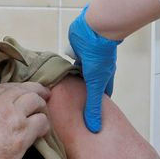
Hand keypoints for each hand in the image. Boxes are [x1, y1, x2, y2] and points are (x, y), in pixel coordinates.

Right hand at [0, 82, 51, 158]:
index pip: (4, 87)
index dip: (17, 89)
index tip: (22, 92)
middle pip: (23, 89)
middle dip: (36, 90)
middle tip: (44, 94)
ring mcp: (12, 116)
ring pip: (36, 100)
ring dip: (42, 107)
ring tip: (43, 114)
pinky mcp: (23, 132)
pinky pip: (41, 121)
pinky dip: (45, 125)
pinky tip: (43, 132)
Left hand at [68, 5, 120, 133]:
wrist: (95, 30)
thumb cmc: (100, 56)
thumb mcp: (95, 85)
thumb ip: (93, 106)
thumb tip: (95, 128)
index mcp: (103, 80)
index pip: (101, 98)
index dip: (95, 108)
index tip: (87, 118)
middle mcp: (96, 72)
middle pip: (88, 88)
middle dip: (80, 98)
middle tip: (70, 111)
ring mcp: (87, 62)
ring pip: (78, 77)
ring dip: (71, 84)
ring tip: (60, 97)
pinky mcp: (77, 53)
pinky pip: (70, 65)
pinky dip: (64, 71)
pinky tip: (56, 77)